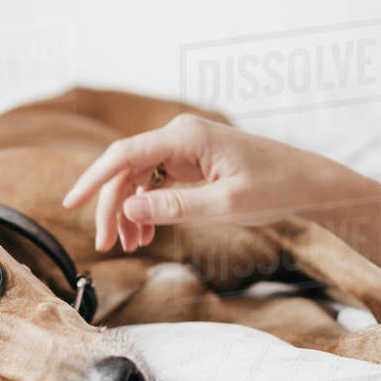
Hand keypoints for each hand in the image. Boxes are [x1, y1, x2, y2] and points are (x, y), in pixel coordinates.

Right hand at [62, 113, 337, 252]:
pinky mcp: (190, 161)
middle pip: (127, 169)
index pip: (124, 155)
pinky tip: (146, 233)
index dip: (94, 179)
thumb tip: (128, 207)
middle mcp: (180, 135)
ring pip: (139, 178)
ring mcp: (184, 147)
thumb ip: (174, 207)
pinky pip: (156, 182)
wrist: (308, 183)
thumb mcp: (224, 206)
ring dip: (129, 211)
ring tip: (130, 246)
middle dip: (113, 207)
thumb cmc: (274, 189)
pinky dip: (147, 207)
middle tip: (107, 245)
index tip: (71, 203)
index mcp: (185, 137)